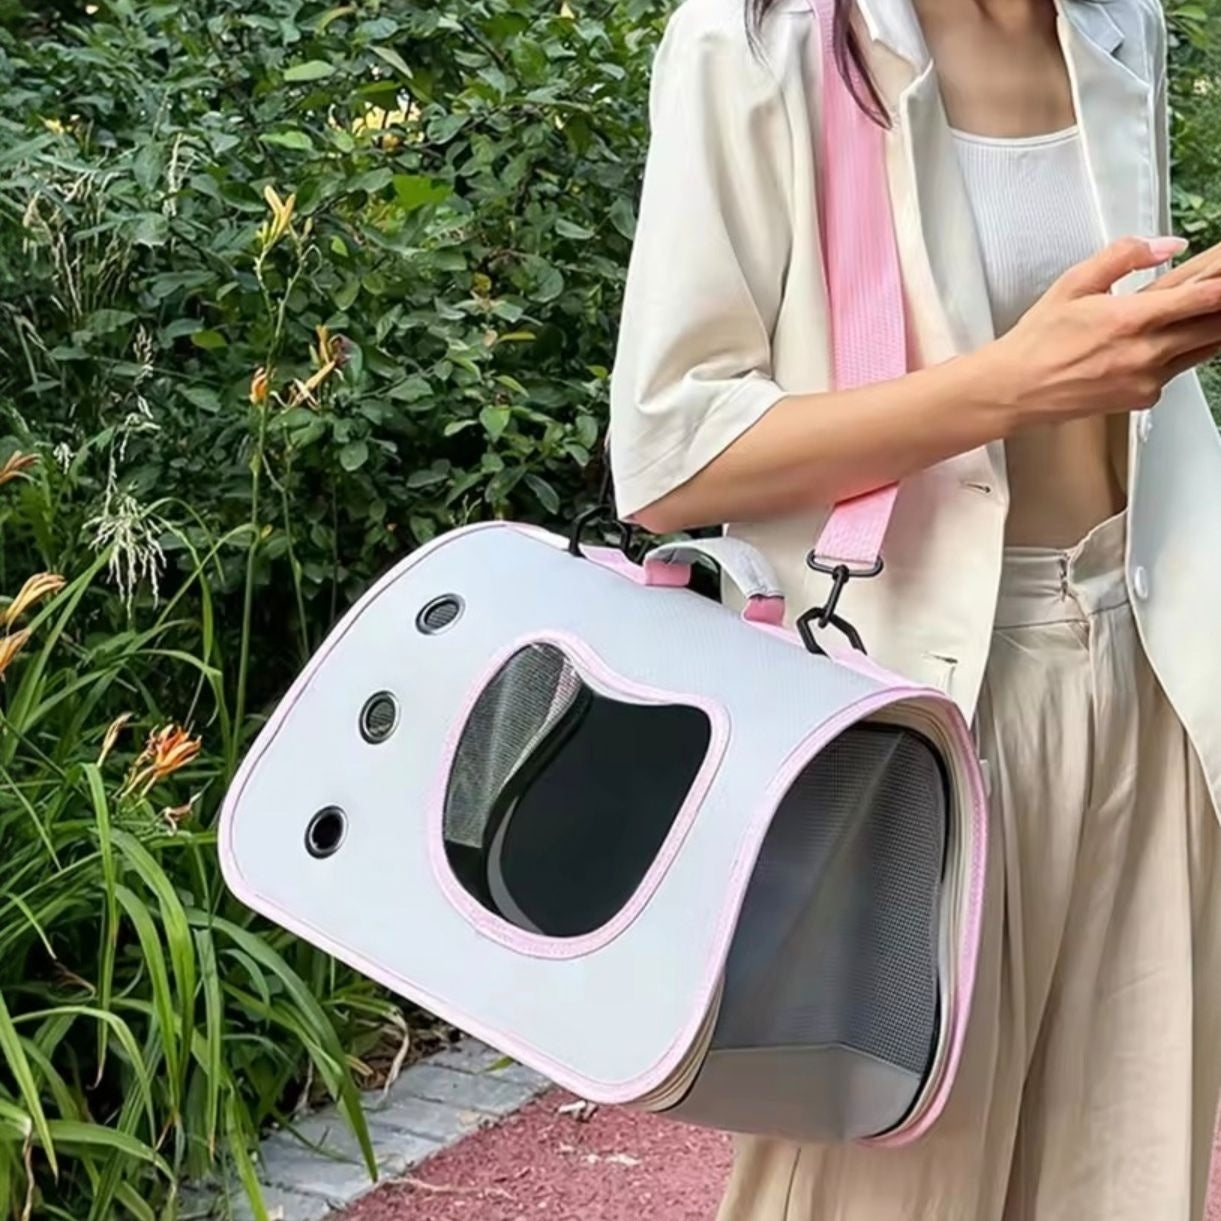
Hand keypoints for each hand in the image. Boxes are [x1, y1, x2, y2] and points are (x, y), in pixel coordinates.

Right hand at [985, 236, 1220, 429]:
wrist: (1015, 390)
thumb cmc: (1038, 341)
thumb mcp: (1073, 283)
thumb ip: (1123, 256)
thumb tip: (1166, 246)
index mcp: (1129, 319)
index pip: (1203, 298)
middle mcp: (1145, 353)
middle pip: (1214, 326)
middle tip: (1219, 291)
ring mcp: (1147, 379)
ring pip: (1204, 350)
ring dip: (1211, 329)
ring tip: (1203, 312)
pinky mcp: (1143, 399)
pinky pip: (1177, 372)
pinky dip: (1181, 354)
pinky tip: (1165, 342)